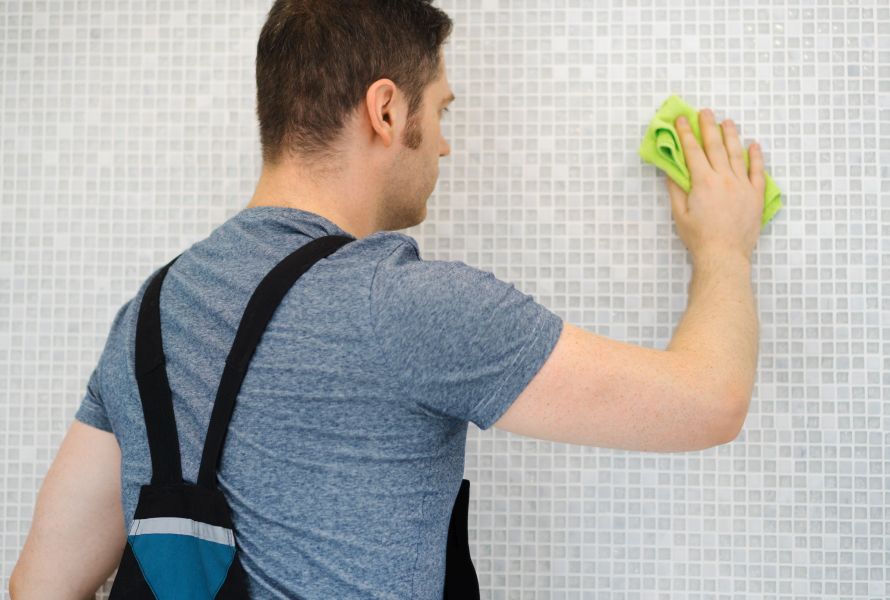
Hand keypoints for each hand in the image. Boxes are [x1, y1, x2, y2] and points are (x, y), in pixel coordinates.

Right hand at [665, 108, 765, 263]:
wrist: (724, 255)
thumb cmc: (699, 237)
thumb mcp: (680, 214)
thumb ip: (676, 190)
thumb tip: (671, 172)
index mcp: (703, 182)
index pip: (693, 151)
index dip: (686, 133)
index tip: (682, 119)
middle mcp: (724, 179)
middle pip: (715, 147)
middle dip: (708, 127)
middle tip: (706, 112)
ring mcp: (742, 185)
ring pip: (737, 154)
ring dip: (732, 135)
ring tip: (728, 122)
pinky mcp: (756, 195)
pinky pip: (757, 171)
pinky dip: (756, 157)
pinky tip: (754, 145)